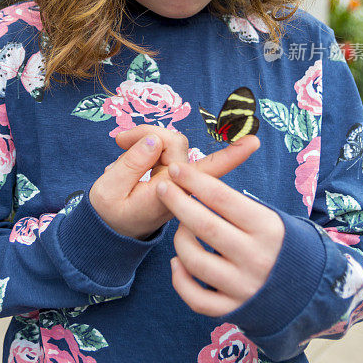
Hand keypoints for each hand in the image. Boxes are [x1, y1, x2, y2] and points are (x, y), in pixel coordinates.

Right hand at [90, 127, 259, 240]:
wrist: (109, 229)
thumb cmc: (110, 214)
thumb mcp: (108, 190)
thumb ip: (130, 163)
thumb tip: (154, 140)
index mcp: (169, 194)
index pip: (205, 173)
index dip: (230, 156)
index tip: (254, 142)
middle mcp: (178, 184)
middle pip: (174, 143)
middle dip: (147, 134)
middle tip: (117, 141)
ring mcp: (175, 177)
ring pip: (167, 141)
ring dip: (142, 139)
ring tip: (119, 148)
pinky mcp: (169, 170)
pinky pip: (160, 146)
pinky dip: (141, 145)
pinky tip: (124, 153)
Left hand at [155, 157, 284, 316]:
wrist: (311, 290)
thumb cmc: (283, 245)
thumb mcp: (273, 219)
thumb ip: (240, 207)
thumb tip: (197, 184)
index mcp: (267, 229)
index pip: (223, 199)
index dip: (195, 181)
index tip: (176, 169)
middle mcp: (256, 258)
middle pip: (205, 226)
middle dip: (178, 203)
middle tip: (163, 187)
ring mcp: (243, 287)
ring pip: (195, 261)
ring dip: (179, 239)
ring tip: (179, 226)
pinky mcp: (234, 310)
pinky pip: (196, 298)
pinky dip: (180, 280)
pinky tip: (176, 263)